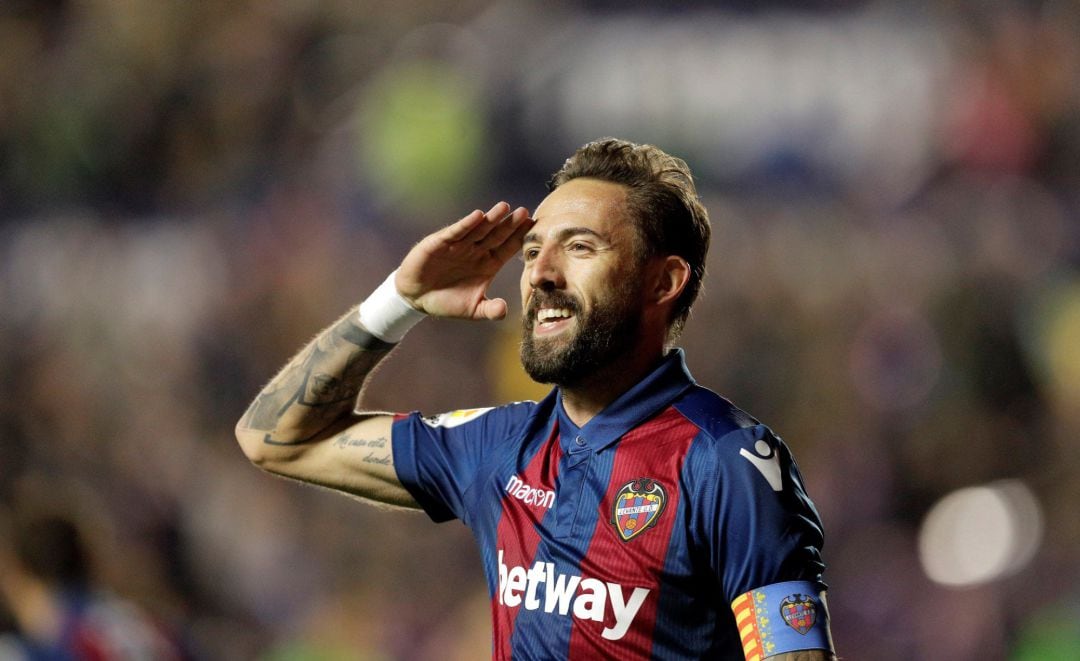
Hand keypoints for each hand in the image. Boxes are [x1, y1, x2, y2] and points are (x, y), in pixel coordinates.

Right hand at [395, 202, 533, 319]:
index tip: (533, 228)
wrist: (416, 297)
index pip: (508, 248)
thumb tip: (505, 311)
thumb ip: (489, 310)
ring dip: (491, 218)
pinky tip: (478, 216)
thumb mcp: (472, 310)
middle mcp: (477, 251)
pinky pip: (457, 231)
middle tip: (524, 212)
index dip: (519, 238)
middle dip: (510, 225)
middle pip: (497, 235)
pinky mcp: (441, 242)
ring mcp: (460, 245)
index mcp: (488, 264)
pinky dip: (467, 224)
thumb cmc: (447, 301)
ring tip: (504, 207)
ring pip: (479, 229)